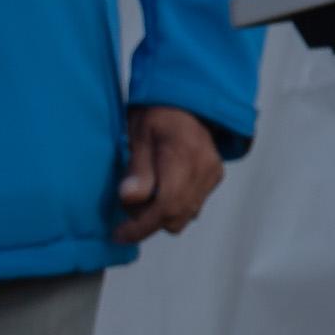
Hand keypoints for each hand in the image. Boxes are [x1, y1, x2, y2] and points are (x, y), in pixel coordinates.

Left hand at [110, 105, 225, 244]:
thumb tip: (130, 199)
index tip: (119, 235)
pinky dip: (174, 205)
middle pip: (176, 216)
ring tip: (143, 196)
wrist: (187, 100)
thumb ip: (137, 169)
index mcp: (183, 155)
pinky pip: (193, 205)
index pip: (166, 205)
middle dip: (148, 221)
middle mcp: (204, 168)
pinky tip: (161, 188)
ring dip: (161, 215)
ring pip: (186, 215)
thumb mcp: (138, 136)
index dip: (141, 226)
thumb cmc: (157, 113)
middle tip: (127, 207)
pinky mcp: (215, 177)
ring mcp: (212, 174)